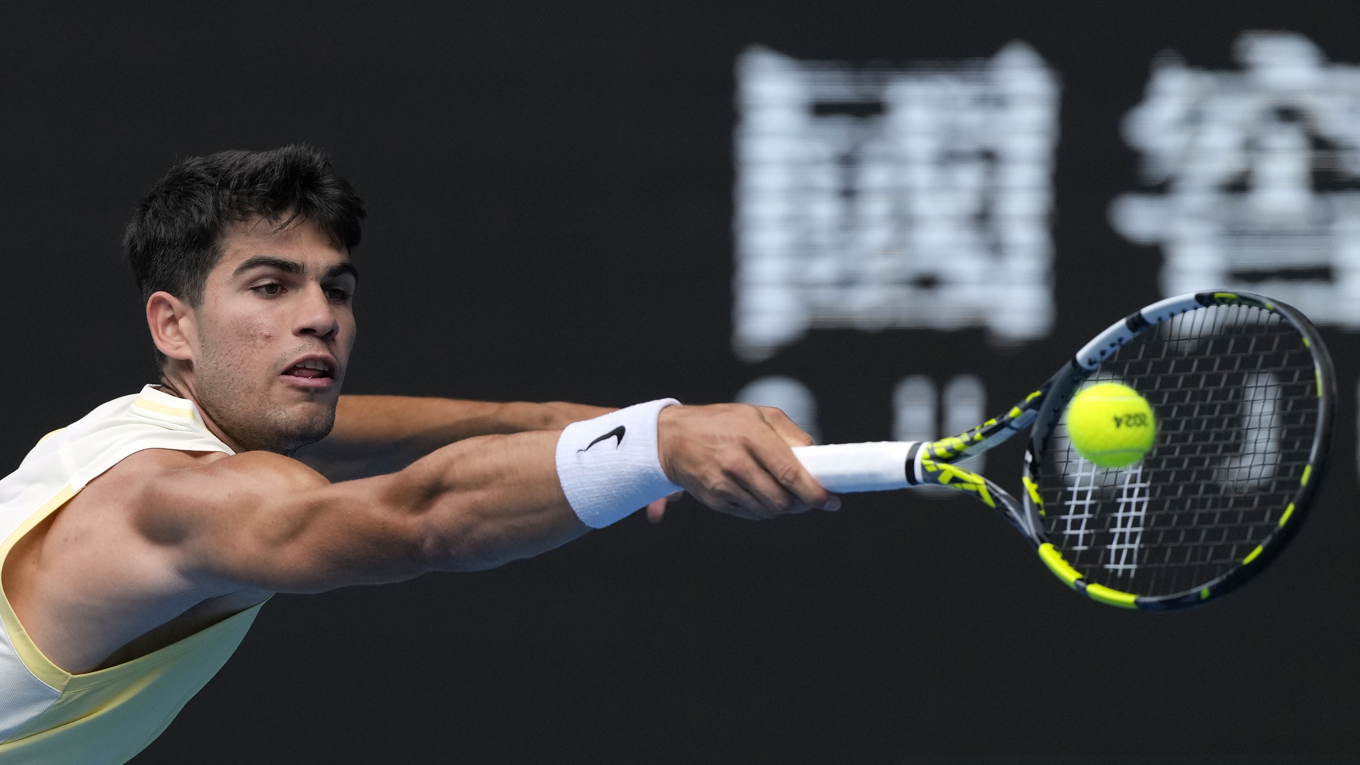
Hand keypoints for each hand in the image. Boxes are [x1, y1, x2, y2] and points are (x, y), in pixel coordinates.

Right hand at [654, 404, 839, 520]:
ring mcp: (724, 484)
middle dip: (801, 503)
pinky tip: (758, 492)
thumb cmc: (721, 422)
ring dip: (782, 507)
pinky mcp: (715, 500)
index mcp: (751, 435)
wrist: (672, 438)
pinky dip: (762, 508)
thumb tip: (817, 460)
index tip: (831, 501)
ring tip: (780, 491)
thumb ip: (791, 435)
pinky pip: (751, 515)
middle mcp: (737, 462)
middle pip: (782, 500)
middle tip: (808, 497)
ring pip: (769, 511)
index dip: (815, 493)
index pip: (791, 473)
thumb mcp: (758, 414)